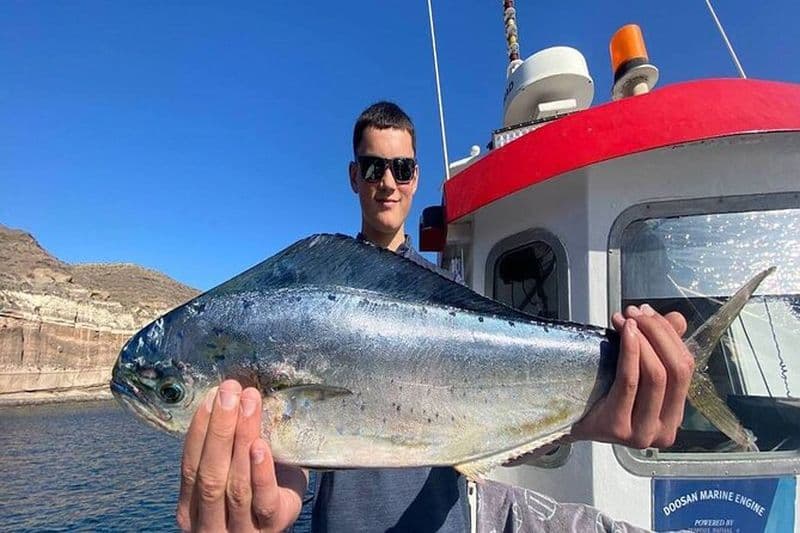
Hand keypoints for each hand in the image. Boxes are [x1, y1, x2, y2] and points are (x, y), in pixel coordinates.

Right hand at [176, 380, 306, 531]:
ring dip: (242, 439)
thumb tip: (229, 395)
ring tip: (250, 405)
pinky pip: (264, 501)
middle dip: (219, 428)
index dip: (200, 429)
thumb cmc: (257, 491)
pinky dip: (261, 472)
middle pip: (211, 475)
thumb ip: (227, 448)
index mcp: (192, 508)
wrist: (284, 518)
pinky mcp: (272, 527)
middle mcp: (210, 524)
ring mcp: (241, 530)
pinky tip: (260, 446)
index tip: (212, 395)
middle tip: (231, 392)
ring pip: (236, 485)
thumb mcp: (232, 472)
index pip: (190, 467)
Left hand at [571, 305, 690, 448]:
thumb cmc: (601, 395)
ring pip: (655, 376)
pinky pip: (630, 382)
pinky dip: (631, 352)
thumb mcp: (635, 371)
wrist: (568, 421)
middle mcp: (664, 431)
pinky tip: (625, 333)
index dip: (670, 336)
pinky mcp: (619, 428)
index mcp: (674, 417)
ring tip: (626, 320)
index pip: (685, 369)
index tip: (648, 312)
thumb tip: (677, 319)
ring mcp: (643, 433)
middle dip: (657, 334)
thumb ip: (660, 347)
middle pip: (675, 371)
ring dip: (643, 340)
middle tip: (635, 313)